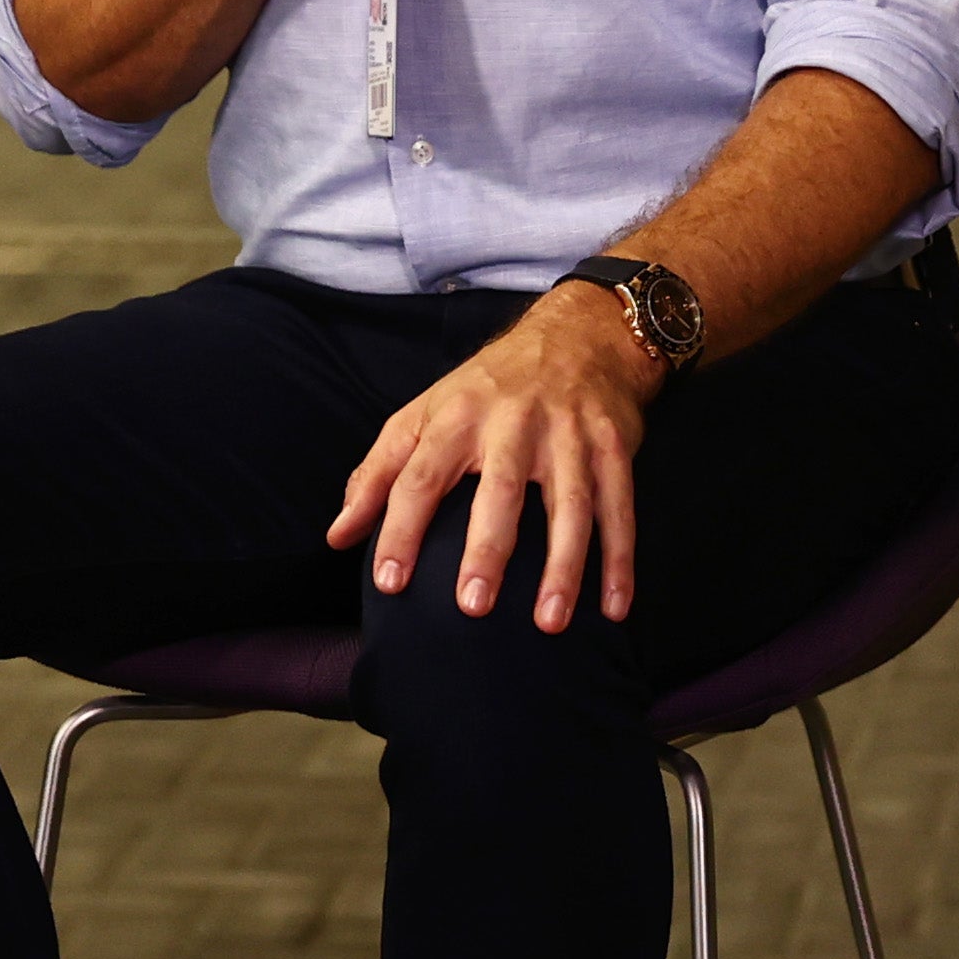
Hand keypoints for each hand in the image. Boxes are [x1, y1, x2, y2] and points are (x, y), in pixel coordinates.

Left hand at [327, 285, 656, 632]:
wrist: (579, 335)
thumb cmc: (488, 388)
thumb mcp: (425, 414)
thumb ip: (379, 474)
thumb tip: (339, 536)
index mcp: (457, 416)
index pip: (420, 476)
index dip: (401, 529)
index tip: (389, 582)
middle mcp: (514, 422)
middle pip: (501, 489)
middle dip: (487, 548)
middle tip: (472, 606)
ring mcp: (569, 435)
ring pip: (569, 504)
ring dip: (563, 566)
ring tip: (549, 622)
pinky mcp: (613, 446)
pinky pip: (619, 507)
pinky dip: (620, 559)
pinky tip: (614, 608)